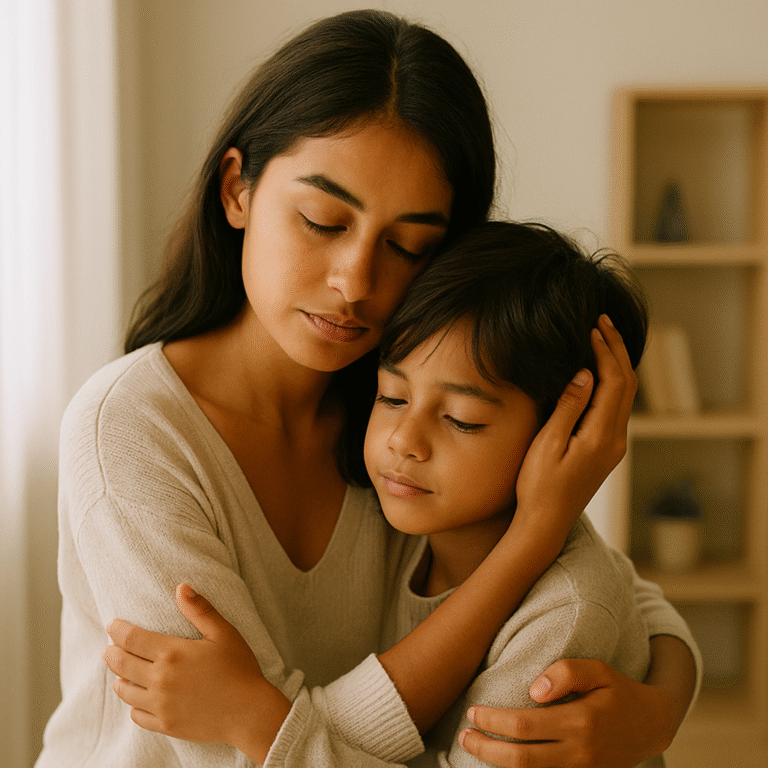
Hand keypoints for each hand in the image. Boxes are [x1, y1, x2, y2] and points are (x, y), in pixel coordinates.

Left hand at [103, 584, 290, 762]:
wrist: (249, 712)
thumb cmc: (239, 668)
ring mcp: (161, 705)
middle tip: (109, 648)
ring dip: (119, 679)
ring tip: (120, 674)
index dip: (117, 630)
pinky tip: (138, 699)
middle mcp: (160, 679)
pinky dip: (133, 705)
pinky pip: (137, 715)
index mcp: (172, 653)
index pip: (132, 638)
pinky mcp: (166, 724)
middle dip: (112, 653)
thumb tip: (181, 587)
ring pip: (125, 691)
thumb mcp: (224, 633)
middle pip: (121, 664)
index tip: (112, 625)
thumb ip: (200, 609)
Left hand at [460, 657, 675, 767]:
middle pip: (521, 759)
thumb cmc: (619, 691)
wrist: (652, 725)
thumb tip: (534, 691)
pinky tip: (501, 763)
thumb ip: (567, 672)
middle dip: (486, 748)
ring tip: (473, 747)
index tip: (473, 713)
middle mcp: (580, 754)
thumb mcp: (599, 670)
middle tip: (464, 734)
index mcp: (581, 722)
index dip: (494, 722)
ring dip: (497, 765)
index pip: (524, 727)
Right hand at [513, 315, 636, 539]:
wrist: (546, 522)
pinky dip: (611, 382)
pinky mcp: (606, 450)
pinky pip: (616, 407)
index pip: (614, 382)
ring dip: (616, 365)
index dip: (606, 351)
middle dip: (617, 350)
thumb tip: (584, 373)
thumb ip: (569, 407)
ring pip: (625, 395)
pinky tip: (597, 372)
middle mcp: (615, 440)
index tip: (593, 328)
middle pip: (627, 384)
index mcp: (601, 436)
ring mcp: (613, 446)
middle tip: (602, 323)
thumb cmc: (539, 486)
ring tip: (600, 339)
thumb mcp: (548, 444)